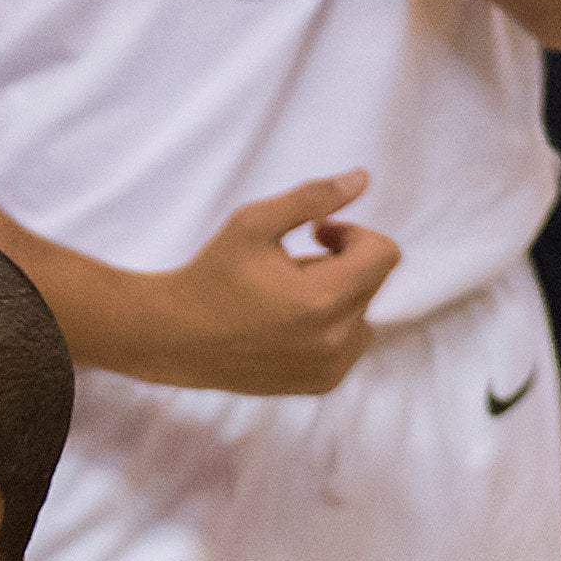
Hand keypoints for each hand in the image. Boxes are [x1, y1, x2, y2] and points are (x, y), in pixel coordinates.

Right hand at [112, 173, 400, 395]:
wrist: (175, 339)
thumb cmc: (211, 275)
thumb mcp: (254, 223)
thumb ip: (312, 197)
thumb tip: (363, 178)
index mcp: (323, 299)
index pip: (385, 254)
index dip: (353, 234)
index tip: (317, 233)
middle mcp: (333, 340)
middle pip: (373, 281)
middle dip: (342, 263)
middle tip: (290, 263)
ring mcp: (329, 367)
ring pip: (364, 314)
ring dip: (339, 296)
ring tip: (289, 297)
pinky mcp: (320, 383)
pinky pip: (350, 344)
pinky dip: (331, 327)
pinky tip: (289, 324)